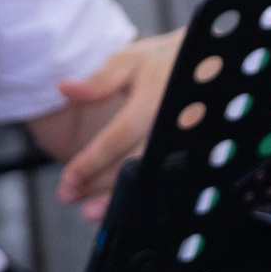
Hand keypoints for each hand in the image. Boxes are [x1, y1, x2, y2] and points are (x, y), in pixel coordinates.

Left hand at [55, 28, 184, 222]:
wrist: (205, 67)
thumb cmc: (160, 64)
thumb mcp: (130, 61)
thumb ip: (99, 80)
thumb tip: (65, 88)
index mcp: (158, 97)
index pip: (122, 135)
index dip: (94, 159)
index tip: (69, 177)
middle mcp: (175, 124)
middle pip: (136, 163)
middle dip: (102, 186)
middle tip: (70, 196)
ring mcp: (185, 141)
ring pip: (151, 177)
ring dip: (118, 196)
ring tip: (88, 210)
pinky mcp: (189, 154)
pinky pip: (161, 178)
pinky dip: (137, 194)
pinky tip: (115, 205)